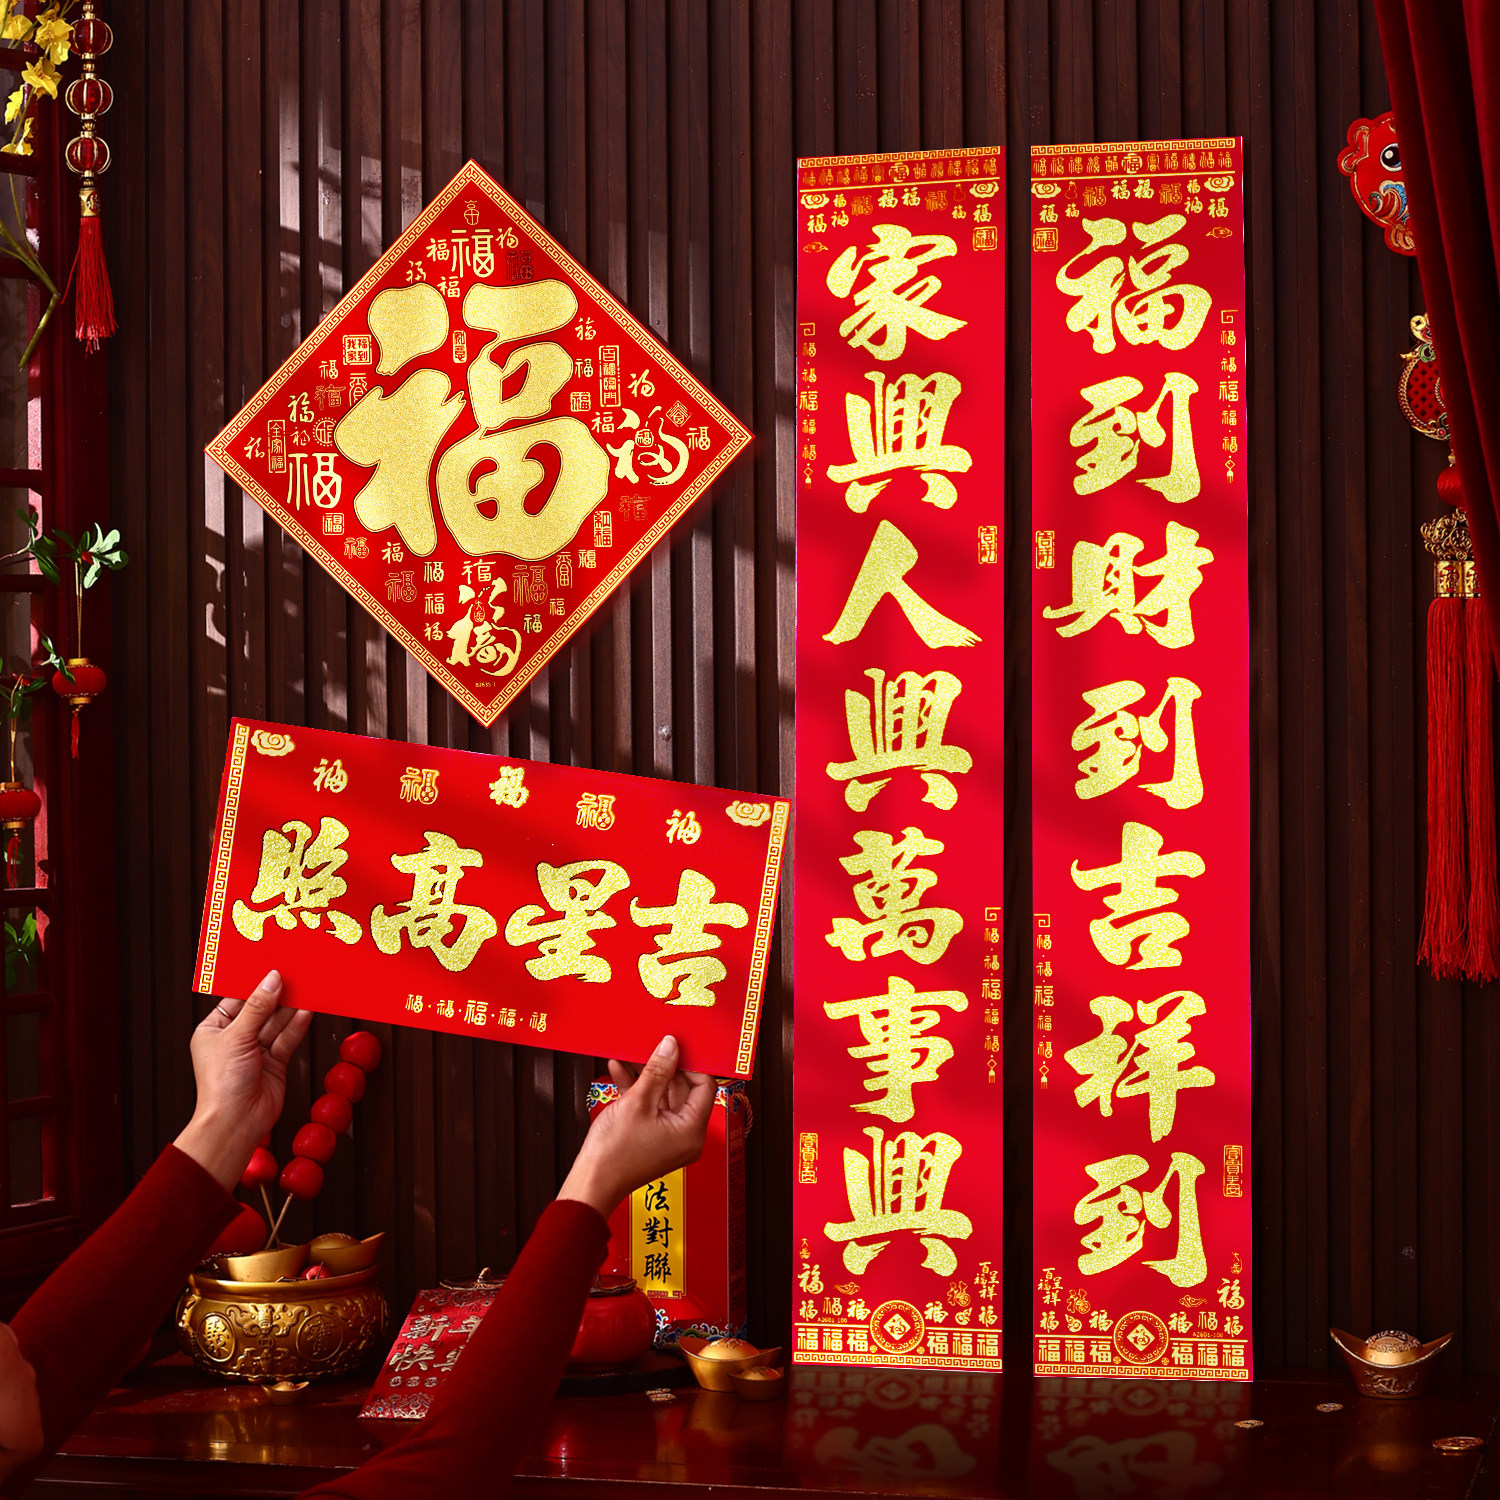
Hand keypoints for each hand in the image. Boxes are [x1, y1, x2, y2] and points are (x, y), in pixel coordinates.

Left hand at [174, 970, 312, 1191]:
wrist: (235, 1123)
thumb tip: (272, 980)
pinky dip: (297, 1025)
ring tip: (307, 987)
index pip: (236, 999)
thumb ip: (258, 1007)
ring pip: (276, 1023)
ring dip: (290, 1008)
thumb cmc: (222, 1083)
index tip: (271, 965)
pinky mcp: (275, 1063)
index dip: (253, 983)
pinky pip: (287, 1039)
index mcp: (213, 1030)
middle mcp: (234, 1039)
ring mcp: (256, 1051)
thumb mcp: (237, 1037)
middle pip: (260, 1009)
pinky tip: (307, 1010)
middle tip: (295, 973)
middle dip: (276, 994)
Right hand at [557, 1035, 713, 1218]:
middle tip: (652, 1048)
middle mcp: (686, 1136)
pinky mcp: (652, 1137)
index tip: (675, 1048)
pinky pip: (651, 1108)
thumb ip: (657, 1071)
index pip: (704, 1086)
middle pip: (684, 1090)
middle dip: (665, 1067)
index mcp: (692, 1131)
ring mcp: (669, 1138)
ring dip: (648, 1076)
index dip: (690, 1064)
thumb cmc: (614, 1154)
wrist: (590, 1183)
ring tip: (632, 1056)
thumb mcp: (637, 1102)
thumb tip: (671, 1047)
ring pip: (664, 1097)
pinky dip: (638, 1090)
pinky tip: (621, 1071)